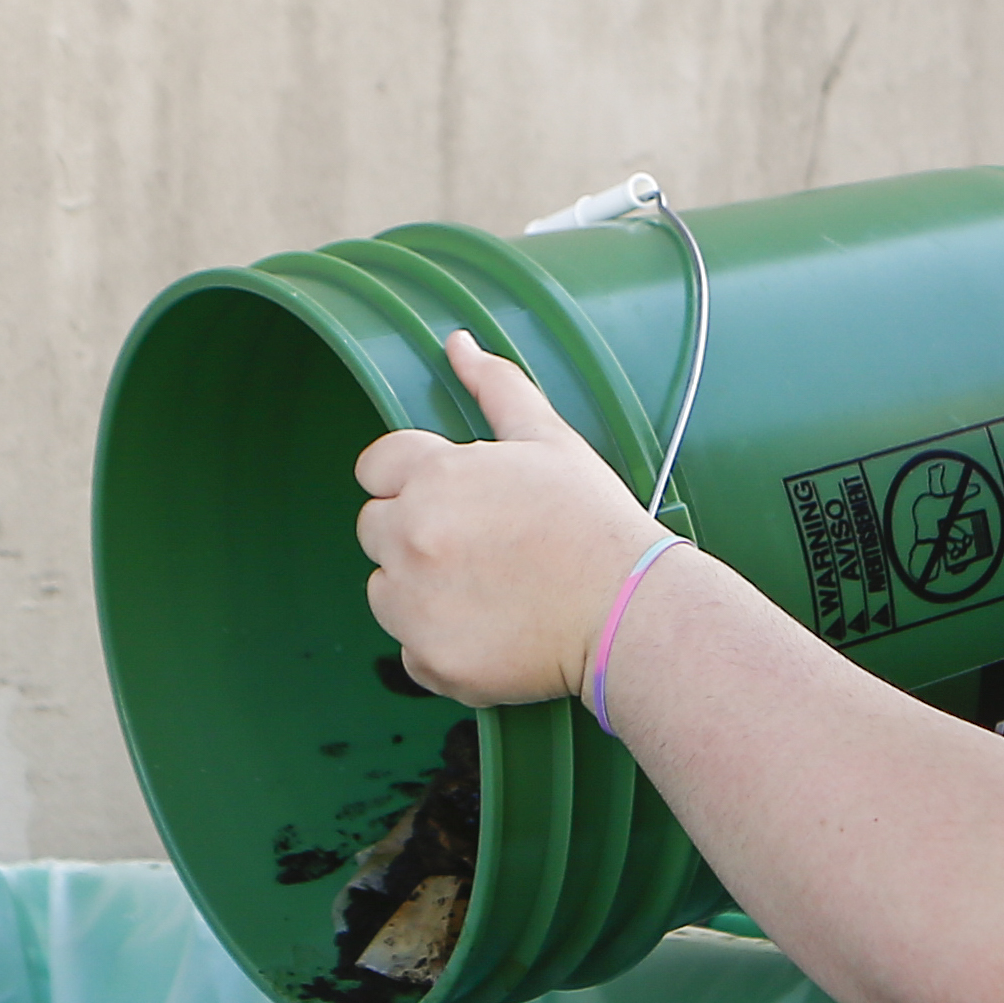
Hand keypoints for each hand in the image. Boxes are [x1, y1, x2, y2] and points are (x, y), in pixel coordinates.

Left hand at [353, 334, 665, 704]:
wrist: (630, 610)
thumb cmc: (594, 522)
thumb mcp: (549, 440)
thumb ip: (496, 388)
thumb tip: (459, 344)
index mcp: (435, 475)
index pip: (374, 467)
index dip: (410, 479)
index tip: (451, 499)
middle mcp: (412, 537)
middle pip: (373, 528)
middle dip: (413, 532)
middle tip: (480, 547)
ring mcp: (416, 602)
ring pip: (384, 590)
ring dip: (418, 590)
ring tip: (487, 590)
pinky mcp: (431, 658)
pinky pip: (409, 649)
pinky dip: (439, 644)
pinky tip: (491, 631)